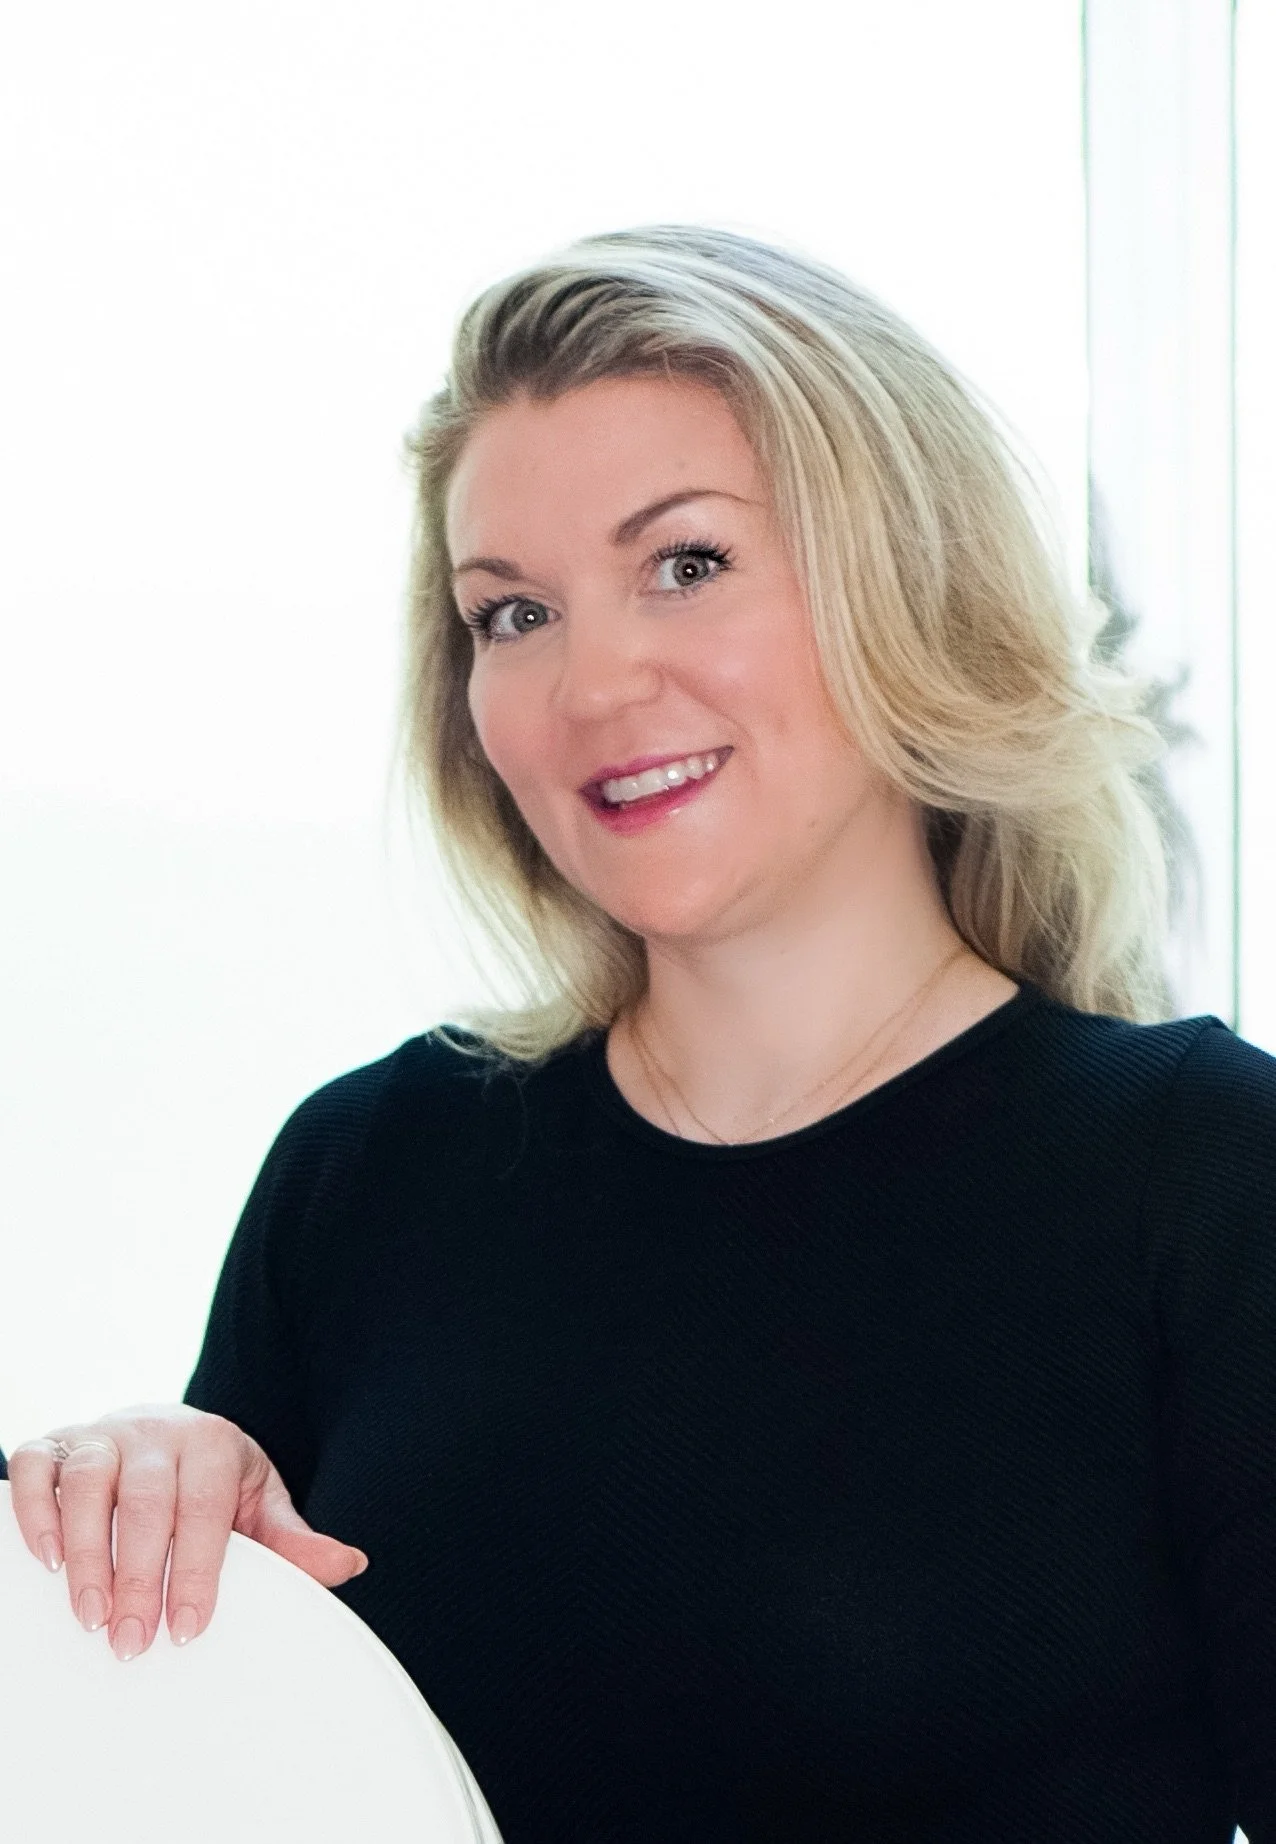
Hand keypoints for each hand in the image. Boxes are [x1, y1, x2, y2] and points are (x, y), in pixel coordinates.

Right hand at [6, 1404, 368, 1661]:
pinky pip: (36, 1468)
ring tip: (89, 1614)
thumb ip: (293, 1540)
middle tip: (131, 1639)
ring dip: (87, 1551)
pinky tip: (47, 1560)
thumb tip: (349, 1564)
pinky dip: (36, 1511)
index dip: (196, 1567)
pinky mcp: (57, 1443)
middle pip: (145, 1498)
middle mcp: (156, 1432)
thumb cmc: (212, 1479)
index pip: (204, 1505)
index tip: (187, 1627)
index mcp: (212, 1443)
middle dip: (139, 1574)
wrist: (165, 1430)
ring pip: (88, 1483)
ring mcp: (103, 1434)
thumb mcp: (257, 1501)